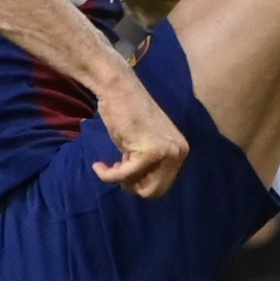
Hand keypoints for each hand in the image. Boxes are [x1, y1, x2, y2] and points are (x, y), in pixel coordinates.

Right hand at [93, 70, 187, 197]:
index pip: (163, 185)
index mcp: (180, 150)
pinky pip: (126, 176)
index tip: (125, 169)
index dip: (140, 182)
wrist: (118, 88)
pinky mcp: (150, 152)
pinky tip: (99, 166)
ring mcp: (167, 153)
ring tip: (108, 166)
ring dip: (120, 180)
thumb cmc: (126, 112)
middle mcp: (179, 152)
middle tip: (117, 170)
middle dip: (133, 185)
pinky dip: (108, 175)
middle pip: (155, 191)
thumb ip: (151, 163)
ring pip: (142, 188)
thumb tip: (143, 189)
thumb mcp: (145, 142)